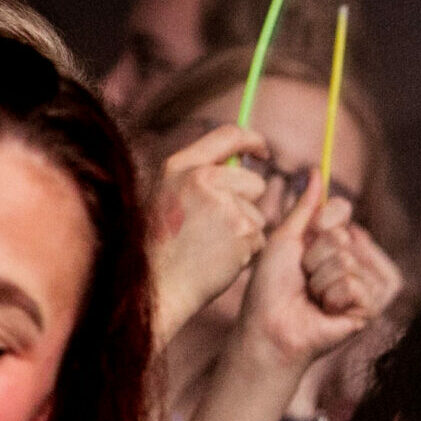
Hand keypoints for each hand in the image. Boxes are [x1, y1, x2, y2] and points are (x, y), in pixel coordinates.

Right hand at [147, 124, 269, 344]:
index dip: (252, 140)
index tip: (263, 150)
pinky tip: (220, 258)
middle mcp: (202, 178)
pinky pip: (259, 237)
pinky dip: (246, 250)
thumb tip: (241, 164)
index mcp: (180, 166)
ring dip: (245, 231)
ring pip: (258, 213)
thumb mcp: (168, 197)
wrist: (158, 284)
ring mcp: (224, 204)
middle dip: (248, 204)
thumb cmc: (161, 246)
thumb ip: (199, 178)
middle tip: (218, 227)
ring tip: (212, 245)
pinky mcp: (241, 229)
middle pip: (255, 181)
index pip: (228, 136)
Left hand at [235, 180, 400, 372]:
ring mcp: (366, 286)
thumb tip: (316, 171)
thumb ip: (305, 207)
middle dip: (315, 255)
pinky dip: (332, 295)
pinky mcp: (371, 308)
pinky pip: (356, 285)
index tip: (308, 232)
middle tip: (303, 276)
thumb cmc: (270, 287)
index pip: (344, 212)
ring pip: (349, 261)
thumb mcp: (285, 239)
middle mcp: (355, 262)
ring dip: (321, 278)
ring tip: (312, 296)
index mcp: (336, 244)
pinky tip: (325, 310)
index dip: (323, 220)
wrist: (269, 327)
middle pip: (345, 236)